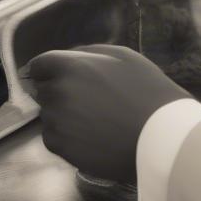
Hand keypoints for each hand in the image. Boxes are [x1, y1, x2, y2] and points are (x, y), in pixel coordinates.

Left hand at [19, 44, 191, 182]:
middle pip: (44, 90)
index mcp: (71, 66)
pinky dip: (66, 137)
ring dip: (63, 115)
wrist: (160, 137)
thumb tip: (67, 59)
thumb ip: (89, 53)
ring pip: (49, 114)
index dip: (44, 70)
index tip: (48, 76)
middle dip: (59, 93)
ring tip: (96, 121)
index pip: (39, 64)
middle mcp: (58, 92)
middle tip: (89, 103)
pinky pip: (52, 137)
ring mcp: (57, 121)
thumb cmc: (147, 92)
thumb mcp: (124, 57)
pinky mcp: (60, 146)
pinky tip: (91, 136)